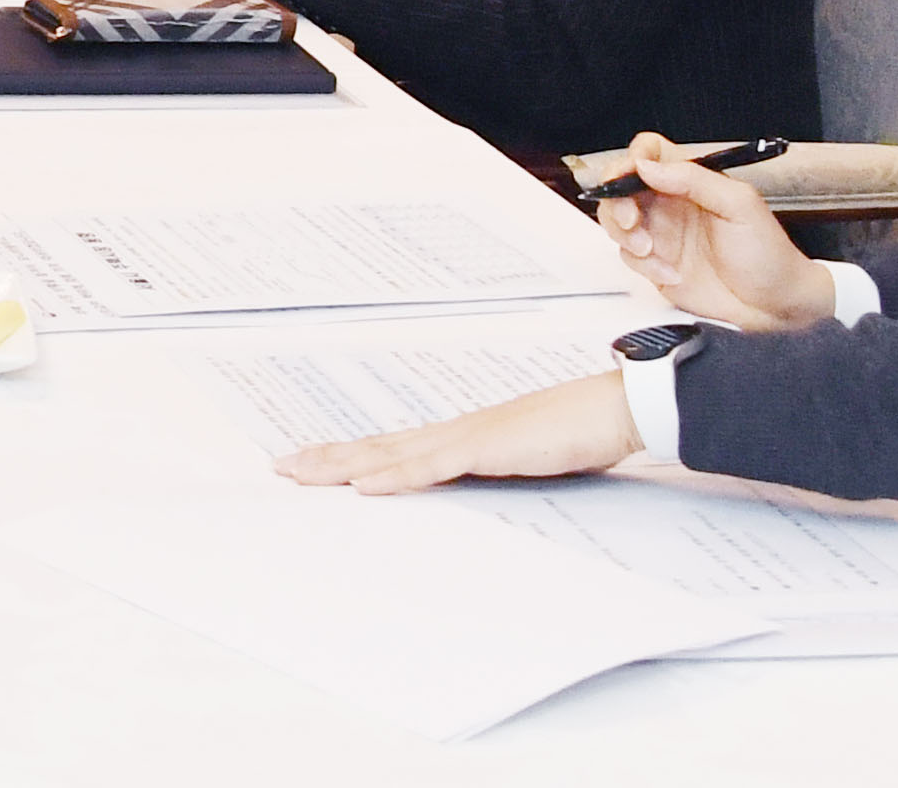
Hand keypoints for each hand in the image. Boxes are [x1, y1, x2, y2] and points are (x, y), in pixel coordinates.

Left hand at [276, 373, 638, 493]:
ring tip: (301, 474)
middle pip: (379, 448)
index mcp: (464, 436)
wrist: (615, 409)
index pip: (396, 448)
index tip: (316, 462)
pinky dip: (393, 477)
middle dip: (329, 459)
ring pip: (391, 456)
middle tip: (282, 468)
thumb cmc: (580, 432)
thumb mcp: (531, 462)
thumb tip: (481, 487)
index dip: (354, 456)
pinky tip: (361, 486)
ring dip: (343, 466)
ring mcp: (467, 438)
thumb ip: (500, 472)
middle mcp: (455, 432)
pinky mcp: (485, 449)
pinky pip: (430, 467)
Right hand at [593, 133, 841, 329]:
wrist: (775, 307)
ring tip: (649, 249)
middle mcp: (672, 205)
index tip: (632, 175)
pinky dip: (643, 265)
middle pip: (622, 186)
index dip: (634, 159)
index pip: (651, 154)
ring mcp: (663, 235)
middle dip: (617, 201)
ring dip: (625, 234)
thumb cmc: (770, 256)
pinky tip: (671, 273)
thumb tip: (650, 166)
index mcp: (693, 182)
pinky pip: (629, 257)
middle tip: (632, 220)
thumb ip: (695, 179)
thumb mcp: (740, 206)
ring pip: (617, 221)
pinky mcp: (657, 266)